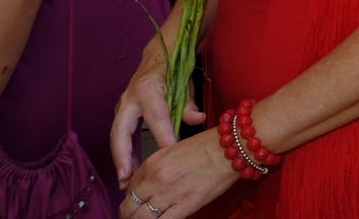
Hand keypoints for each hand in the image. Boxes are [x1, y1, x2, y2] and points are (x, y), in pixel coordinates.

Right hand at [111, 50, 206, 185]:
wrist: (156, 58)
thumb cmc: (174, 72)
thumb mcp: (185, 84)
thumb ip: (189, 104)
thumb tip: (199, 119)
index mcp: (148, 88)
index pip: (156, 116)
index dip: (163, 135)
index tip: (169, 154)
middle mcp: (129, 98)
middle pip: (121, 131)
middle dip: (123, 156)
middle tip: (127, 178)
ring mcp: (122, 107)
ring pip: (116, 137)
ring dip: (121, 160)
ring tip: (126, 183)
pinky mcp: (121, 114)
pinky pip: (120, 137)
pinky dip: (124, 155)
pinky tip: (131, 172)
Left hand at [121, 129, 235, 217]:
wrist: (230, 148)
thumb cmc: (206, 146)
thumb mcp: (173, 151)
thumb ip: (157, 168)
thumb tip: (148, 185)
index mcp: (152, 164)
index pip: (130, 188)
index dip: (130, 199)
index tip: (135, 204)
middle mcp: (156, 180)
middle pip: (129, 207)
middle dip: (129, 215)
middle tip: (134, 218)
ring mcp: (169, 194)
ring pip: (141, 218)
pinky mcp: (186, 206)